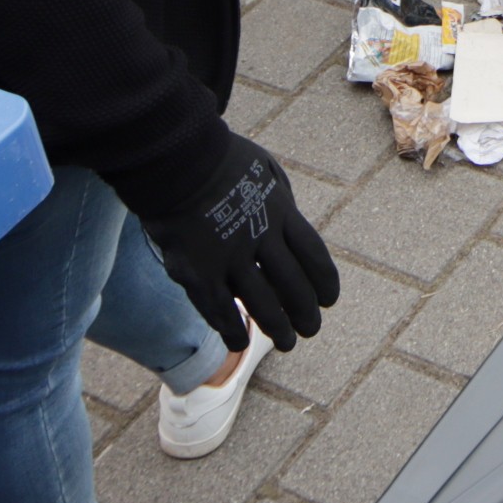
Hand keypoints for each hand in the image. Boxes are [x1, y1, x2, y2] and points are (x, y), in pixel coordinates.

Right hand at [142, 138, 340, 350]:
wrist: (173, 159)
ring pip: (261, 305)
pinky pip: (219, 310)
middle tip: (310, 329)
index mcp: (280, 212)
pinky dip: (231, 329)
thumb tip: (290, 218)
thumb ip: (280, 198)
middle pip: (292, 286)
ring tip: (288, 343)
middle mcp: (260, 238)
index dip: (324, 283)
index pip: (313, 256)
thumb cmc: (220, 159)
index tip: (329, 300)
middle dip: (305, 313)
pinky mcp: (198, 272)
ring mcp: (228, 257)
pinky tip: (239, 342)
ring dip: (277, 328)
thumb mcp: (264, 170)